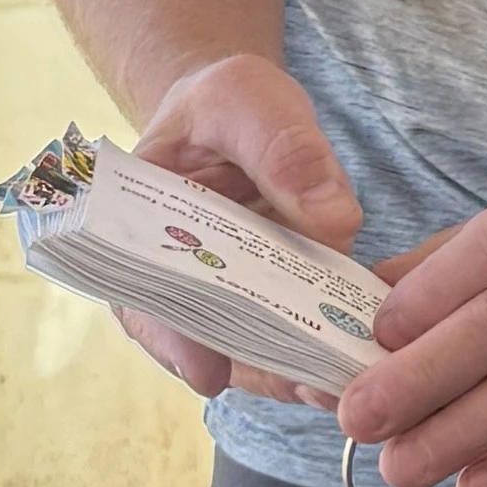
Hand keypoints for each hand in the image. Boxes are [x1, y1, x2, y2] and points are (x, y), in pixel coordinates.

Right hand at [122, 56, 359, 402]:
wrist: (238, 110)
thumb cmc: (227, 103)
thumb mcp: (249, 100)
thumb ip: (285, 148)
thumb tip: (333, 220)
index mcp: (136, 223)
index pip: (138, 293)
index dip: (170, 337)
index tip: (208, 372)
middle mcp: (171, 271)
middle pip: (195, 338)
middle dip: (249, 368)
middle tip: (303, 386)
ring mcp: (218, 289)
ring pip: (243, 348)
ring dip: (286, 370)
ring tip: (335, 383)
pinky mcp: (264, 295)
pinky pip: (282, 332)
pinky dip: (311, 347)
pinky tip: (350, 360)